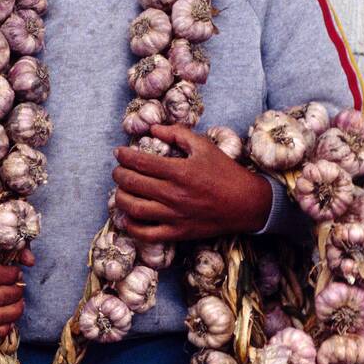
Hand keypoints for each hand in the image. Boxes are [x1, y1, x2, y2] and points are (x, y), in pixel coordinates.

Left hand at [112, 122, 272, 241]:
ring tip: (120, 191)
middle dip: (119, 175)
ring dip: (120, 198)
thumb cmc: (225, 172)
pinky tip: (127, 218)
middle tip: (118, 170)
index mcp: (180, 171)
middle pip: (133, 184)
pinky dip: (132, 227)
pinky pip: (147, 234)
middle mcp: (174, 194)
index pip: (141, 162)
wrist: (246, 204)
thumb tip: (153, 129)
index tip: (119, 153)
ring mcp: (174, 215)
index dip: (125, 156)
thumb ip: (178, 134)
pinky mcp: (178, 232)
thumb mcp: (205, 146)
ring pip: (134, 209)